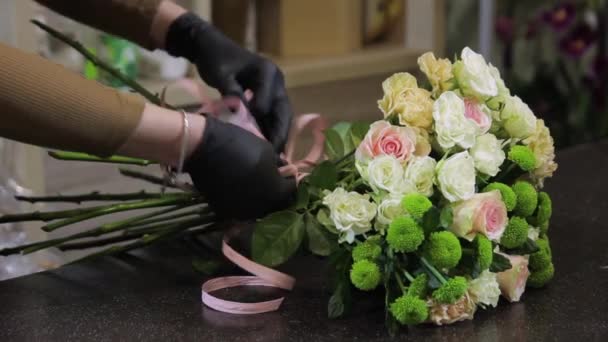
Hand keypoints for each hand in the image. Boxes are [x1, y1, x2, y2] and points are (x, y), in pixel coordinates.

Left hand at [165, 13, 291, 152]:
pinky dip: (270, 130)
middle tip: (277, 156)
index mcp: (267, 72)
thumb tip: (242, 116)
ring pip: (281, 116)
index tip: (255, 141)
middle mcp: (276, 80)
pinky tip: (266, 146)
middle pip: (284, 111)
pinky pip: (272, 115)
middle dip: (281, 134)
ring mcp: (274, 88)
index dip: (262, 122)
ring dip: (278, 135)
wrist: (211, 47)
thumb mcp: (221, 75)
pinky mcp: (267, 95)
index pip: (268, 102)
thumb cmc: (215, 59)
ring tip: (275, 156)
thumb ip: (233, 93)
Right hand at [185, 116, 295, 219]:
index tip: (286, 171)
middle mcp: (261, 209)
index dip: (290, 179)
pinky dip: (244, 201)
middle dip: (277, 192)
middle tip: (272, 178)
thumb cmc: (239, 144)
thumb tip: (286, 171)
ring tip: (256, 184)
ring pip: (259, 210)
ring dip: (261, 199)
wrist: (203, 148)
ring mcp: (242, 213)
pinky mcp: (225, 212)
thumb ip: (279, 166)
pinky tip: (240, 188)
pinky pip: (241, 209)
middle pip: (277, 204)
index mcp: (275, 193)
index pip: (292, 189)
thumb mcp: (267, 150)